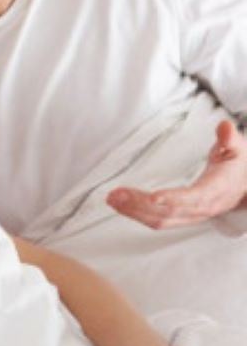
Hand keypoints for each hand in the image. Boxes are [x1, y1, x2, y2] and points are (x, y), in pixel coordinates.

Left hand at [107, 120, 246, 228]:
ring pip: (159, 219)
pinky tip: (120, 205)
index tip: (154, 197)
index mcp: (215, 192)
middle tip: (117, 195)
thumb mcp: (237, 149)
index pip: (193, 198)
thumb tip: (225, 126)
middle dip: (140, 205)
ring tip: (112, 199)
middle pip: (168, 212)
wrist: (243, 186)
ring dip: (133, 211)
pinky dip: (136, 214)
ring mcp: (189, 215)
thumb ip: (229, 139)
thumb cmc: (236, 166)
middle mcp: (201, 208)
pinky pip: (156, 220)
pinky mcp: (180, 216)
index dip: (173, 198)